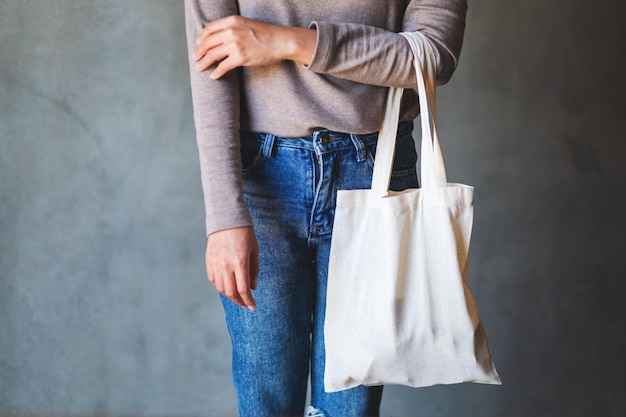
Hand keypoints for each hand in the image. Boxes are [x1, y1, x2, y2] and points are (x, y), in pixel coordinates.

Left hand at [192, 15, 316, 78]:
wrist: (281, 41)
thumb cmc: (266, 34)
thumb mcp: (246, 24)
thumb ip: (232, 27)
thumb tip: (220, 37)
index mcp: (231, 21)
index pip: (209, 29)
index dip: (201, 38)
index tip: (198, 44)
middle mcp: (231, 31)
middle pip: (207, 42)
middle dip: (199, 52)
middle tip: (195, 58)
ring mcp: (235, 45)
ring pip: (212, 55)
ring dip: (204, 62)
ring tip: (200, 68)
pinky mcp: (240, 58)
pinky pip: (223, 66)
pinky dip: (216, 72)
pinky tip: (214, 76)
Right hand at [205, 227, 259, 310]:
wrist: (226, 218)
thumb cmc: (244, 233)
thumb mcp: (255, 250)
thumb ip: (254, 270)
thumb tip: (253, 288)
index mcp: (240, 263)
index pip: (244, 290)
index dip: (249, 301)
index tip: (253, 307)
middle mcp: (226, 266)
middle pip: (231, 293)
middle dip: (240, 302)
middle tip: (246, 305)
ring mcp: (215, 264)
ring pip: (221, 288)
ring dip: (230, 296)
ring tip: (238, 297)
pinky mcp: (209, 261)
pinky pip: (213, 280)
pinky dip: (220, 287)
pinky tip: (227, 287)